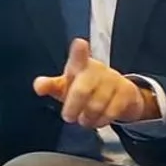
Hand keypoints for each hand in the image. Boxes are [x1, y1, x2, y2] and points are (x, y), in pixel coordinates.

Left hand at [34, 39, 153, 128]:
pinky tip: (96, 121)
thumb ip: (50, 85)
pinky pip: (111, 111)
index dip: (79, 51)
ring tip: (83, 120)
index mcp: (80, 65)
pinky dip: (101, 121)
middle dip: (72, 106)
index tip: (80, 43)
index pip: (79, 56)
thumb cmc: (85, 87)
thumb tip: (38, 86)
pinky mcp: (127, 92)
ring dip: (87, 117)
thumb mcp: (65, 86)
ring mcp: (114, 80)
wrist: (120, 95)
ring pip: (96, 104)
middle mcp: (98, 70)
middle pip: (82, 90)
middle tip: (67, 117)